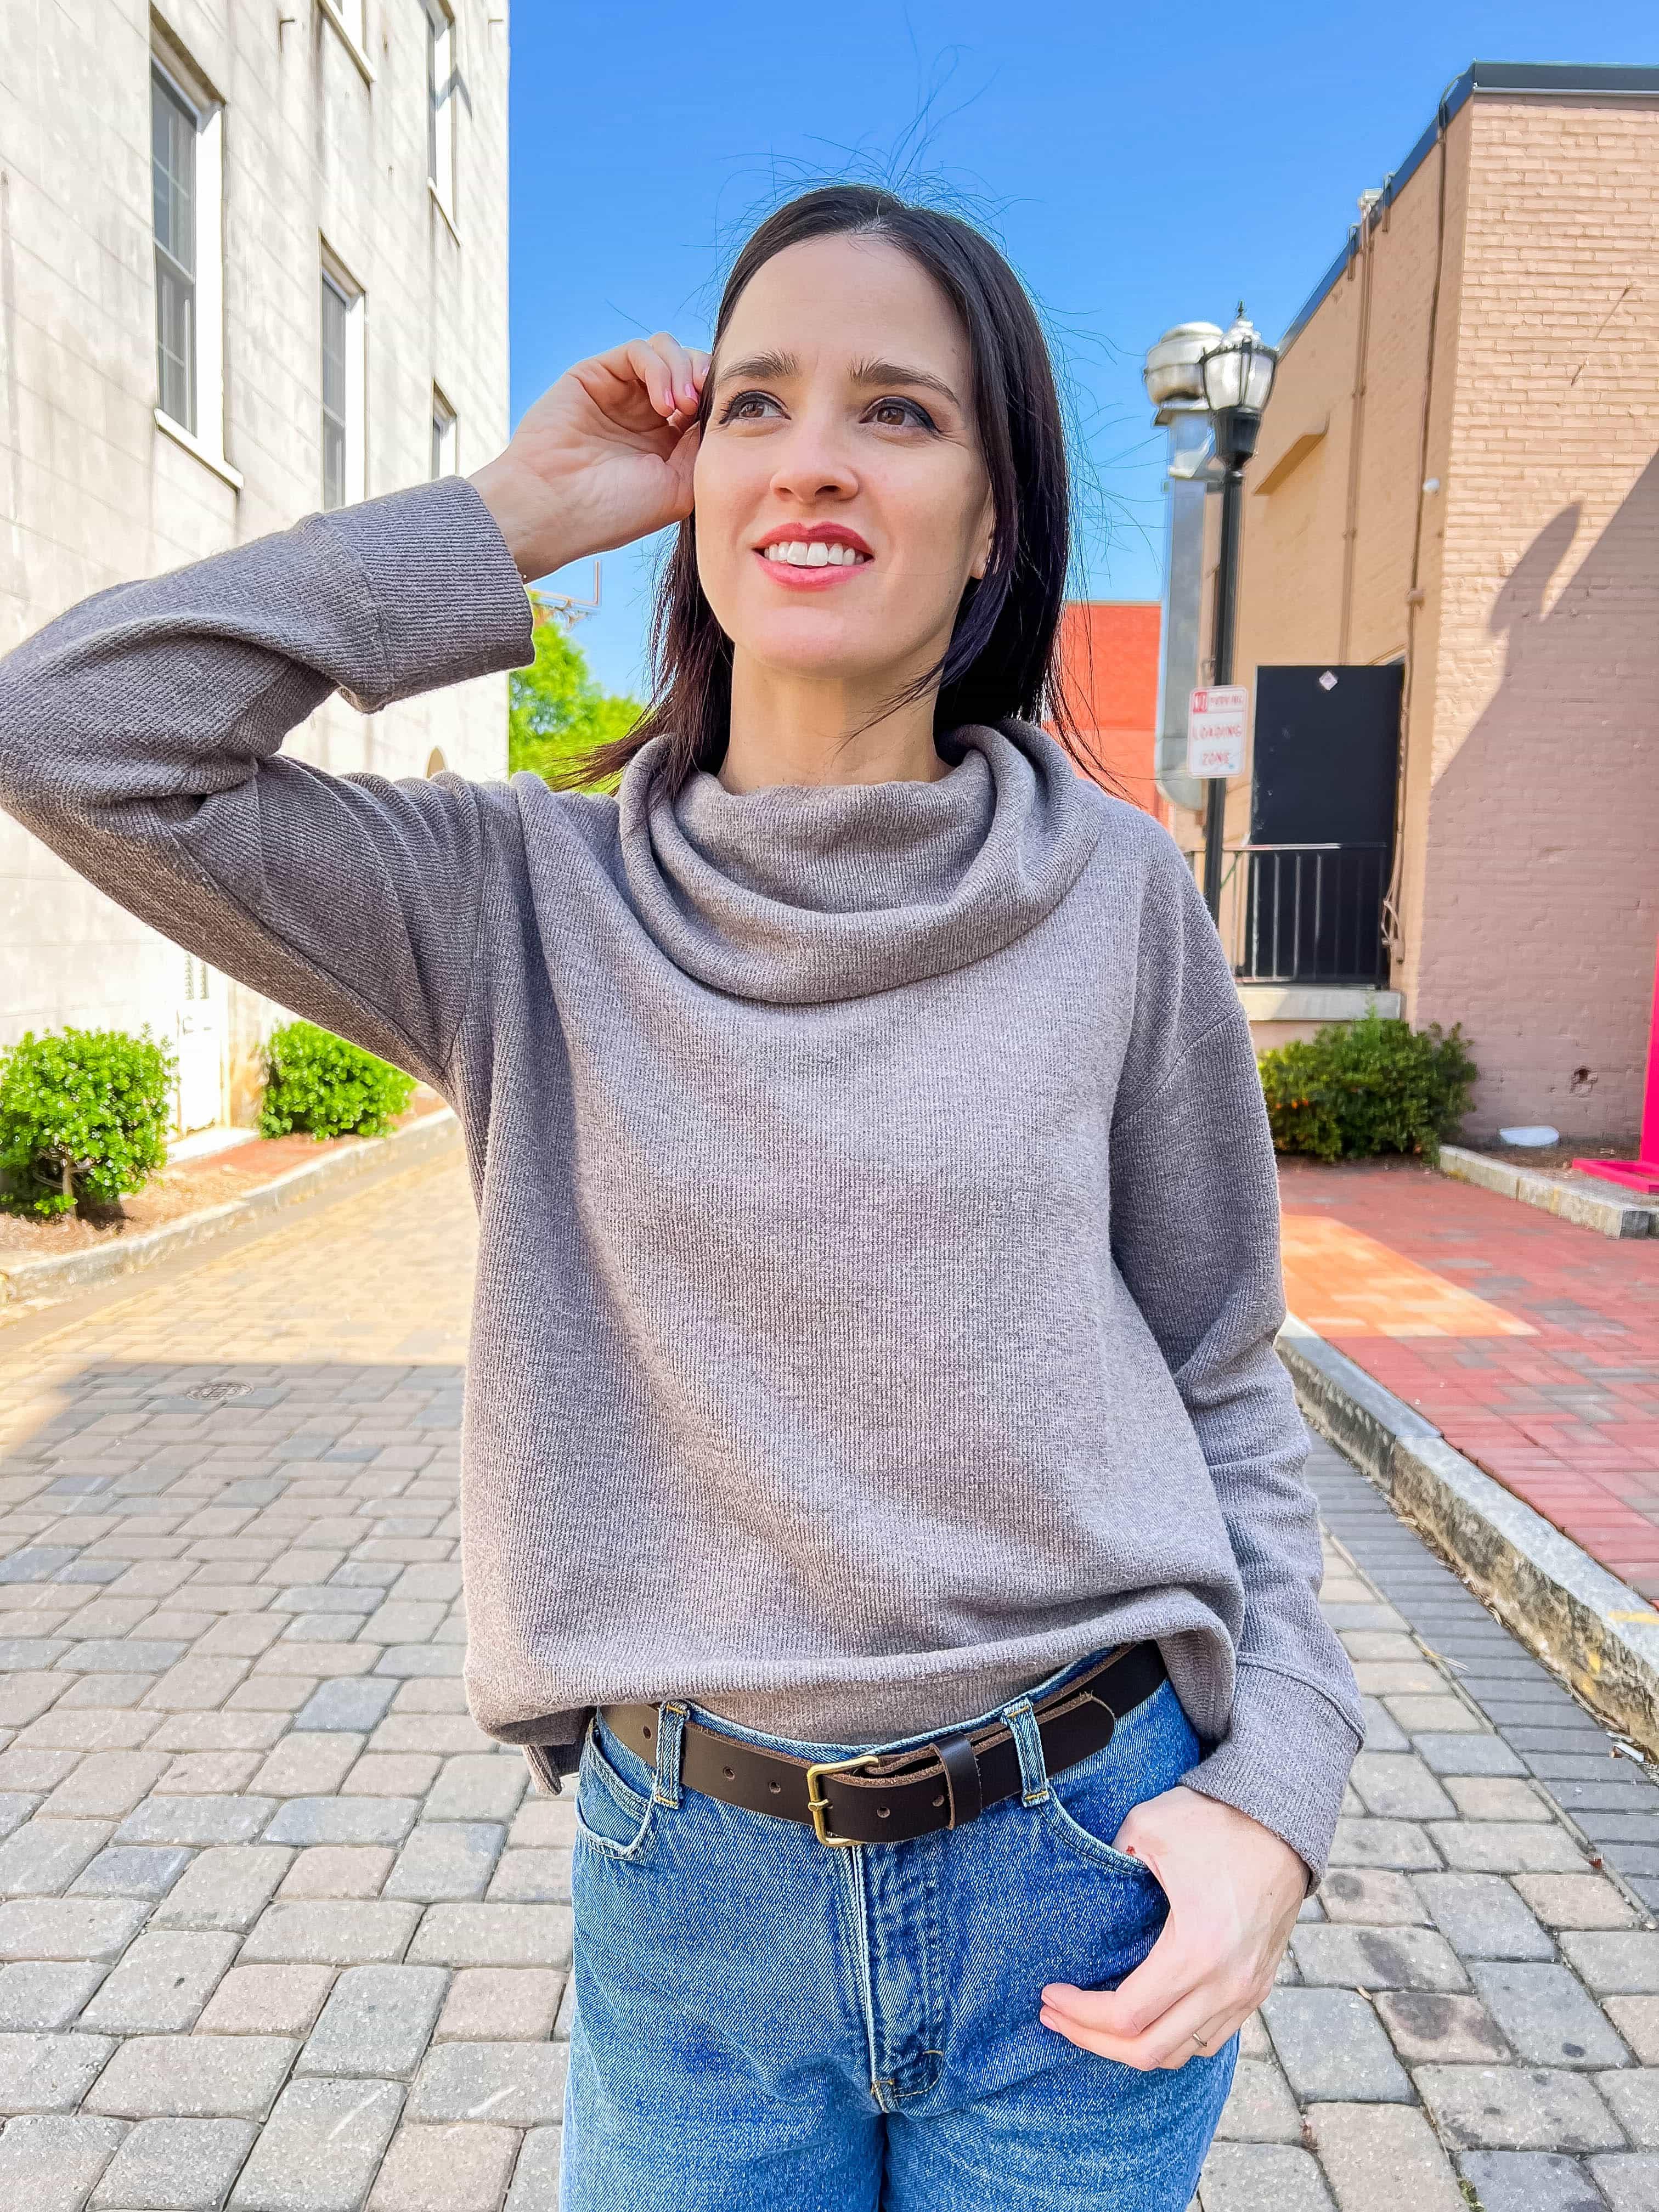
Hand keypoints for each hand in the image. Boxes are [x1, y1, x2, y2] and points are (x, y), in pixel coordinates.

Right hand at [468, 334, 709, 580]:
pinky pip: (640, 350)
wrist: (555, 508)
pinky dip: (660, 367)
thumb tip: (721, 409)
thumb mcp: (680, 487)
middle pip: (691, 368)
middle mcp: (645, 414)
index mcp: (667, 444)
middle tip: (702, 407)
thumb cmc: (614, 511)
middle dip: (706, 379)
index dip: (719, 400)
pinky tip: (664, 404)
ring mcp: (620, 393)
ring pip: (668, 351)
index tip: (726, 420)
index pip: (706, 400)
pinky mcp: (596, 374)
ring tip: (682, 407)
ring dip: (685, 371)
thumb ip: (704, 445)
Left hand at [1040, 1785, 1305, 2069]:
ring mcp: (1246, 1992)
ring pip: (1180, 2052)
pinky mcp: (1256, 1988)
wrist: (1284, 1822)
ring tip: (1093, 2023)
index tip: (1049, 1994)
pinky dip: (1170, 2040)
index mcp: (1196, 1951)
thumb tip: (1090, 1891)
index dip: (1079, 2014)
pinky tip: (1143, 2018)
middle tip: (1056, 2017)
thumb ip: (1110, 1860)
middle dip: (1093, 2041)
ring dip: (1131, 2046)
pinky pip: (1209, 2039)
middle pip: (1148, 2050)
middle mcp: (1225, 1985)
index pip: (1126, 2015)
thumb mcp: (1148, 1828)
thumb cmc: (1216, 1822)